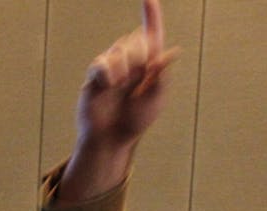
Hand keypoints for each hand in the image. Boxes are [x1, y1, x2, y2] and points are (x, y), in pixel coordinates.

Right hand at [61, 0, 177, 201]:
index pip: (152, 34)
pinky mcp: (96, 76)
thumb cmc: (135, 122)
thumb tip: (170, 52)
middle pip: (135, 40)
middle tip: (137, 76)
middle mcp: (130, 62)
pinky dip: (107, 71)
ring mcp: (112, 67)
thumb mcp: (155, 101)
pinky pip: (101, 62)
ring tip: (120, 86)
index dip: (152, 15)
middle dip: (139, 55)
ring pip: (119, 49)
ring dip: (123, 66)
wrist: (110, 139)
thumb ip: (162, 76)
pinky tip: (109, 85)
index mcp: (148, 65)